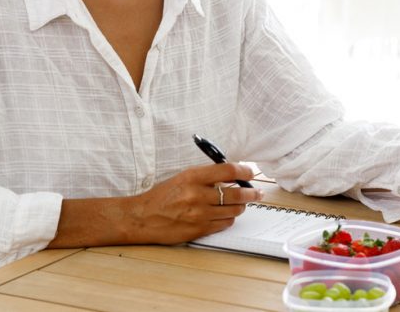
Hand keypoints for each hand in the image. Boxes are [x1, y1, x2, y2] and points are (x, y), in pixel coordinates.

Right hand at [48, 162, 261, 247]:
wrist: (142, 218)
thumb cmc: (162, 196)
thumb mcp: (182, 178)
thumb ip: (206, 176)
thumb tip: (232, 176)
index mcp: (192, 177)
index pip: (227, 170)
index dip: (244, 170)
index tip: (250, 171)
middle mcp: (197, 195)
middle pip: (235, 192)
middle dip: (251, 192)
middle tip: (257, 192)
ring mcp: (198, 214)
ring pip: (233, 210)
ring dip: (240, 207)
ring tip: (240, 204)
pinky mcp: (198, 230)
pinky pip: (224, 224)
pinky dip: (228, 219)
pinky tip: (226, 215)